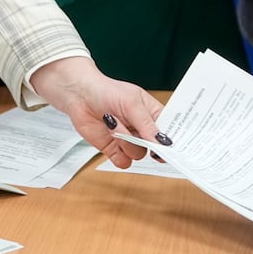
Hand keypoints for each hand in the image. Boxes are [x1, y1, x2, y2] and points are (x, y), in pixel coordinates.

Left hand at [28, 57, 164, 168]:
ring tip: (113, 123)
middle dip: (146, 143)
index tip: (169, 146)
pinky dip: (118, 153)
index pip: (170, 132)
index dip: (172, 141)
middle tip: (138, 134)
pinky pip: (124, 162)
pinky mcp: (114, 150)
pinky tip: (111, 137)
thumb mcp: (133, 103)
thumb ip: (148, 124)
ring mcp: (129, 141)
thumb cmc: (108, 92)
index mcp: (153, 115)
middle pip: (156, 148)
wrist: (80, 96)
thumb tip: (163, 142)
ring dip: (126, 142)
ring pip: (138, 155)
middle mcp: (143, 130)